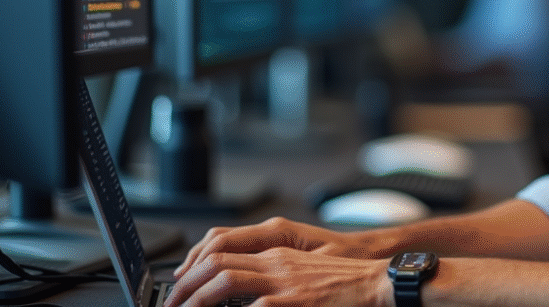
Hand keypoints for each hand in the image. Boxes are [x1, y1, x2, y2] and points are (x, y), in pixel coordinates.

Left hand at [164, 245, 390, 306]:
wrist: (377, 282)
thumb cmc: (343, 282)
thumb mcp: (302, 273)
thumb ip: (272, 277)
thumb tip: (239, 298)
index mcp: (277, 251)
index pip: (222, 247)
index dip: (193, 265)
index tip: (179, 285)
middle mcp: (276, 260)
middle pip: (215, 261)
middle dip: (185, 284)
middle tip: (171, 305)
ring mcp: (284, 280)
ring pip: (225, 279)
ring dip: (196, 300)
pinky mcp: (294, 300)